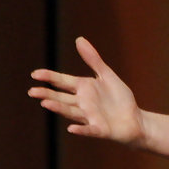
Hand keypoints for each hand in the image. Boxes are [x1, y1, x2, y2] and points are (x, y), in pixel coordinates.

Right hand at [29, 37, 145, 144]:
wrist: (136, 120)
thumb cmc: (119, 98)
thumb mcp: (106, 76)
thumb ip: (93, 60)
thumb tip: (79, 39)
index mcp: (84, 89)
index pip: (63, 81)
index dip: (50, 77)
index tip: (35, 74)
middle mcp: (83, 103)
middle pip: (62, 98)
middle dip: (48, 94)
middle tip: (32, 91)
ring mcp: (90, 117)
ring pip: (72, 112)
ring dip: (59, 108)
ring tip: (46, 103)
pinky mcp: (101, 129)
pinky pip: (90, 130)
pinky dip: (82, 129)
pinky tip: (72, 128)